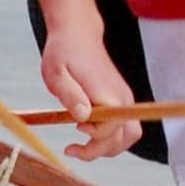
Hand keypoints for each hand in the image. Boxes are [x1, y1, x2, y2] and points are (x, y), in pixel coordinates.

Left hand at [37, 22, 140, 161]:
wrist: (77, 34)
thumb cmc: (64, 53)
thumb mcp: (56, 73)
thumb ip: (69, 95)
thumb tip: (83, 117)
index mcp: (108, 94)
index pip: (109, 130)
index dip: (91, 137)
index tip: (74, 130)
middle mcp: (123, 99)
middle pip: (124, 138)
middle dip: (99, 150)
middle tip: (73, 149)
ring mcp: (125, 100)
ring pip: (128, 136)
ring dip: (107, 147)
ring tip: (83, 146)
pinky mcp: (121, 100)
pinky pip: (124, 127)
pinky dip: (109, 138)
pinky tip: (88, 132)